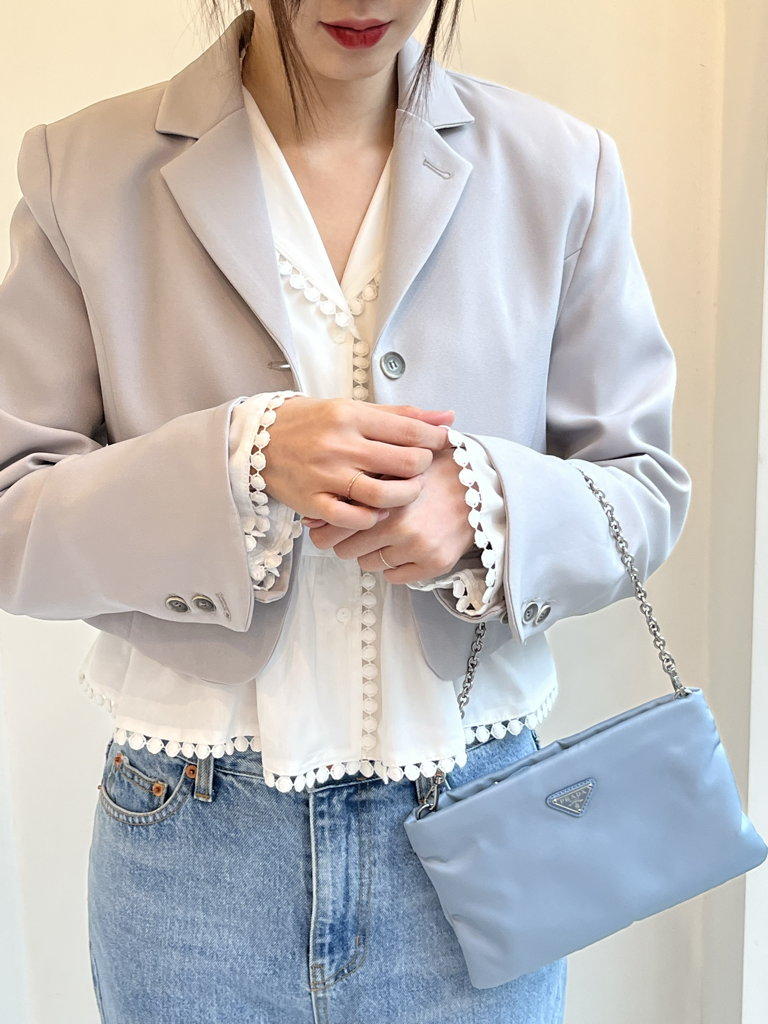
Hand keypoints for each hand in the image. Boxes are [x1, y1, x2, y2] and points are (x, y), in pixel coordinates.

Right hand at [261, 397, 454, 529]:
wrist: (259, 439)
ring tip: (407, 492)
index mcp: (351, 416)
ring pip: (383, 495)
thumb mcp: (353, 409)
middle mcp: (339, 444)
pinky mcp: (313, 502)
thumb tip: (447, 417)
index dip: (435, 439)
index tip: (444, 443)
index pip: (409, 430)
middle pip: (404, 463)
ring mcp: (325, 476)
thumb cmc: (311, 423)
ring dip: (405, 496)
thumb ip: (401, 415)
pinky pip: (353, 519)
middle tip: (421, 469)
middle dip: (423, 468)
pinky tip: (378, 511)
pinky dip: (373, 518)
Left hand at [309, 449, 474, 583]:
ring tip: (387, 533)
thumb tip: (308, 519)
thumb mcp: (391, 464)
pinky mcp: (433, 563)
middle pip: (346, 550)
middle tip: (362, 527)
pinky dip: (395, 565)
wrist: (480, 483)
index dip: (327, 528)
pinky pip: (394, 577)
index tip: (328, 526)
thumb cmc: (432, 470)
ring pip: (368, 565)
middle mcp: (398, 526)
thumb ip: (354, 485)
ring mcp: (417, 547)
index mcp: (384, 498)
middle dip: (349, 539)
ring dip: (372, 552)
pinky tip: (404, 546)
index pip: (334, 528)